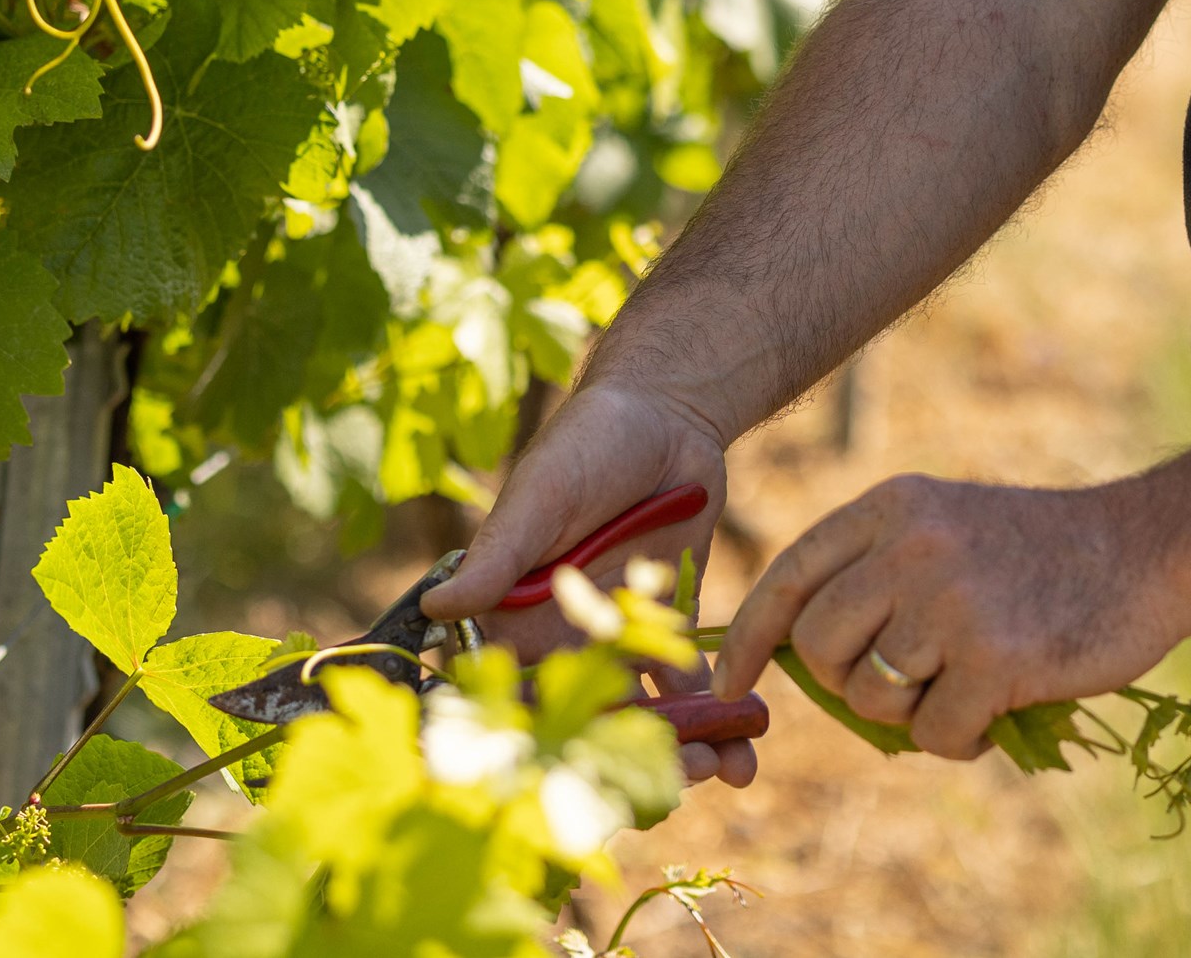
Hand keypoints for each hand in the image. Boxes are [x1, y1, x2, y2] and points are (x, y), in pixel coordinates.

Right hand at [425, 380, 753, 787]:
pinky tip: (750, 735)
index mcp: (517, 618)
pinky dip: (719, 713)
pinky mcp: (670, 625)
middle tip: (685, 778)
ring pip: (644, 717)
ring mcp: (621, 637)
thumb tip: (440, 610)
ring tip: (730, 766)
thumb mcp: (541, 496)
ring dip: (684, 749)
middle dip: (633, 762)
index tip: (586, 776)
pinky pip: (690, 684)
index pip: (520, 699)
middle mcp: (565, 640)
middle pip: (591, 725)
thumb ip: (499, 557)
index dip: (549, 745)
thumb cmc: (585, 444)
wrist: (665, 412)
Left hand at [715, 473, 1190, 761]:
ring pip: (871, 697)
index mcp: (892, 506)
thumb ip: (876, 573)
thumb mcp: (946, 527)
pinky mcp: (995, 657)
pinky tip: (999, 707)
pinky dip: (961, 738)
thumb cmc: (1041, 551)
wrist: (1150, 548)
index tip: (731, 686)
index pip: (789, 576)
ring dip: (913, 713)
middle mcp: (911, 544)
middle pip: (818, 648)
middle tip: (908, 683)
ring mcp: (951, 599)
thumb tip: (797, 663)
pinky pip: (933, 733)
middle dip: (849, 684)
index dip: (750, 639)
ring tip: (966, 684)